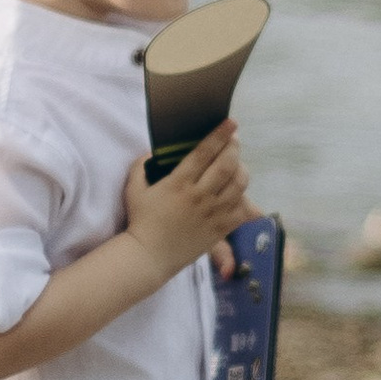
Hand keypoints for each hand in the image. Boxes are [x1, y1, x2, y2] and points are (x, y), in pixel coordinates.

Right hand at [122, 119, 252, 279]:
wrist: (150, 256)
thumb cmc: (141, 221)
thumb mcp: (134, 188)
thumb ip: (142, 165)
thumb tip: (153, 152)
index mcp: (179, 182)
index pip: (204, 152)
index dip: (220, 135)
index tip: (230, 123)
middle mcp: (199, 196)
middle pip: (227, 165)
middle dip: (234, 148)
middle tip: (234, 140)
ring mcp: (212, 214)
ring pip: (239, 186)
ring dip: (242, 170)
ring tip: (238, 165)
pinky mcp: (220, 230)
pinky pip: (242, 211)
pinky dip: (246, 200)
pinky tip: (240, 193)